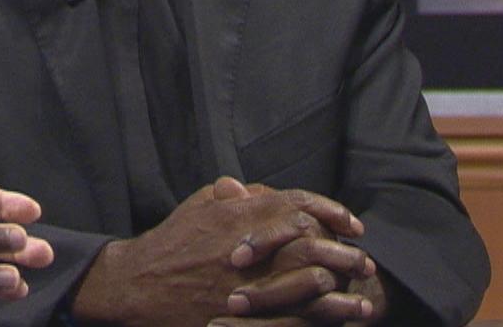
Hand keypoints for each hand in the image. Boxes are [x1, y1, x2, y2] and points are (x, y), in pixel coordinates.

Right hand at [69, 177, 364, 326]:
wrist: (139, 284)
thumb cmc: (169, 244)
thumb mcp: (196, 208)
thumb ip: (227, 196)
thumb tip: (253, 188)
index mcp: (240, 214)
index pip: (298, 203)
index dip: (331, 211)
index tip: (352, 224)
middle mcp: (250, 243)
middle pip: (314, 241)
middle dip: (344, 250)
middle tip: (363, 261)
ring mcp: (250, 278)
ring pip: (311, 278)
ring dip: (343, 285)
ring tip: (362, 296)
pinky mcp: (248, 310)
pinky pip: (297, 311)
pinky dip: (326, 312)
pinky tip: (344, 316)